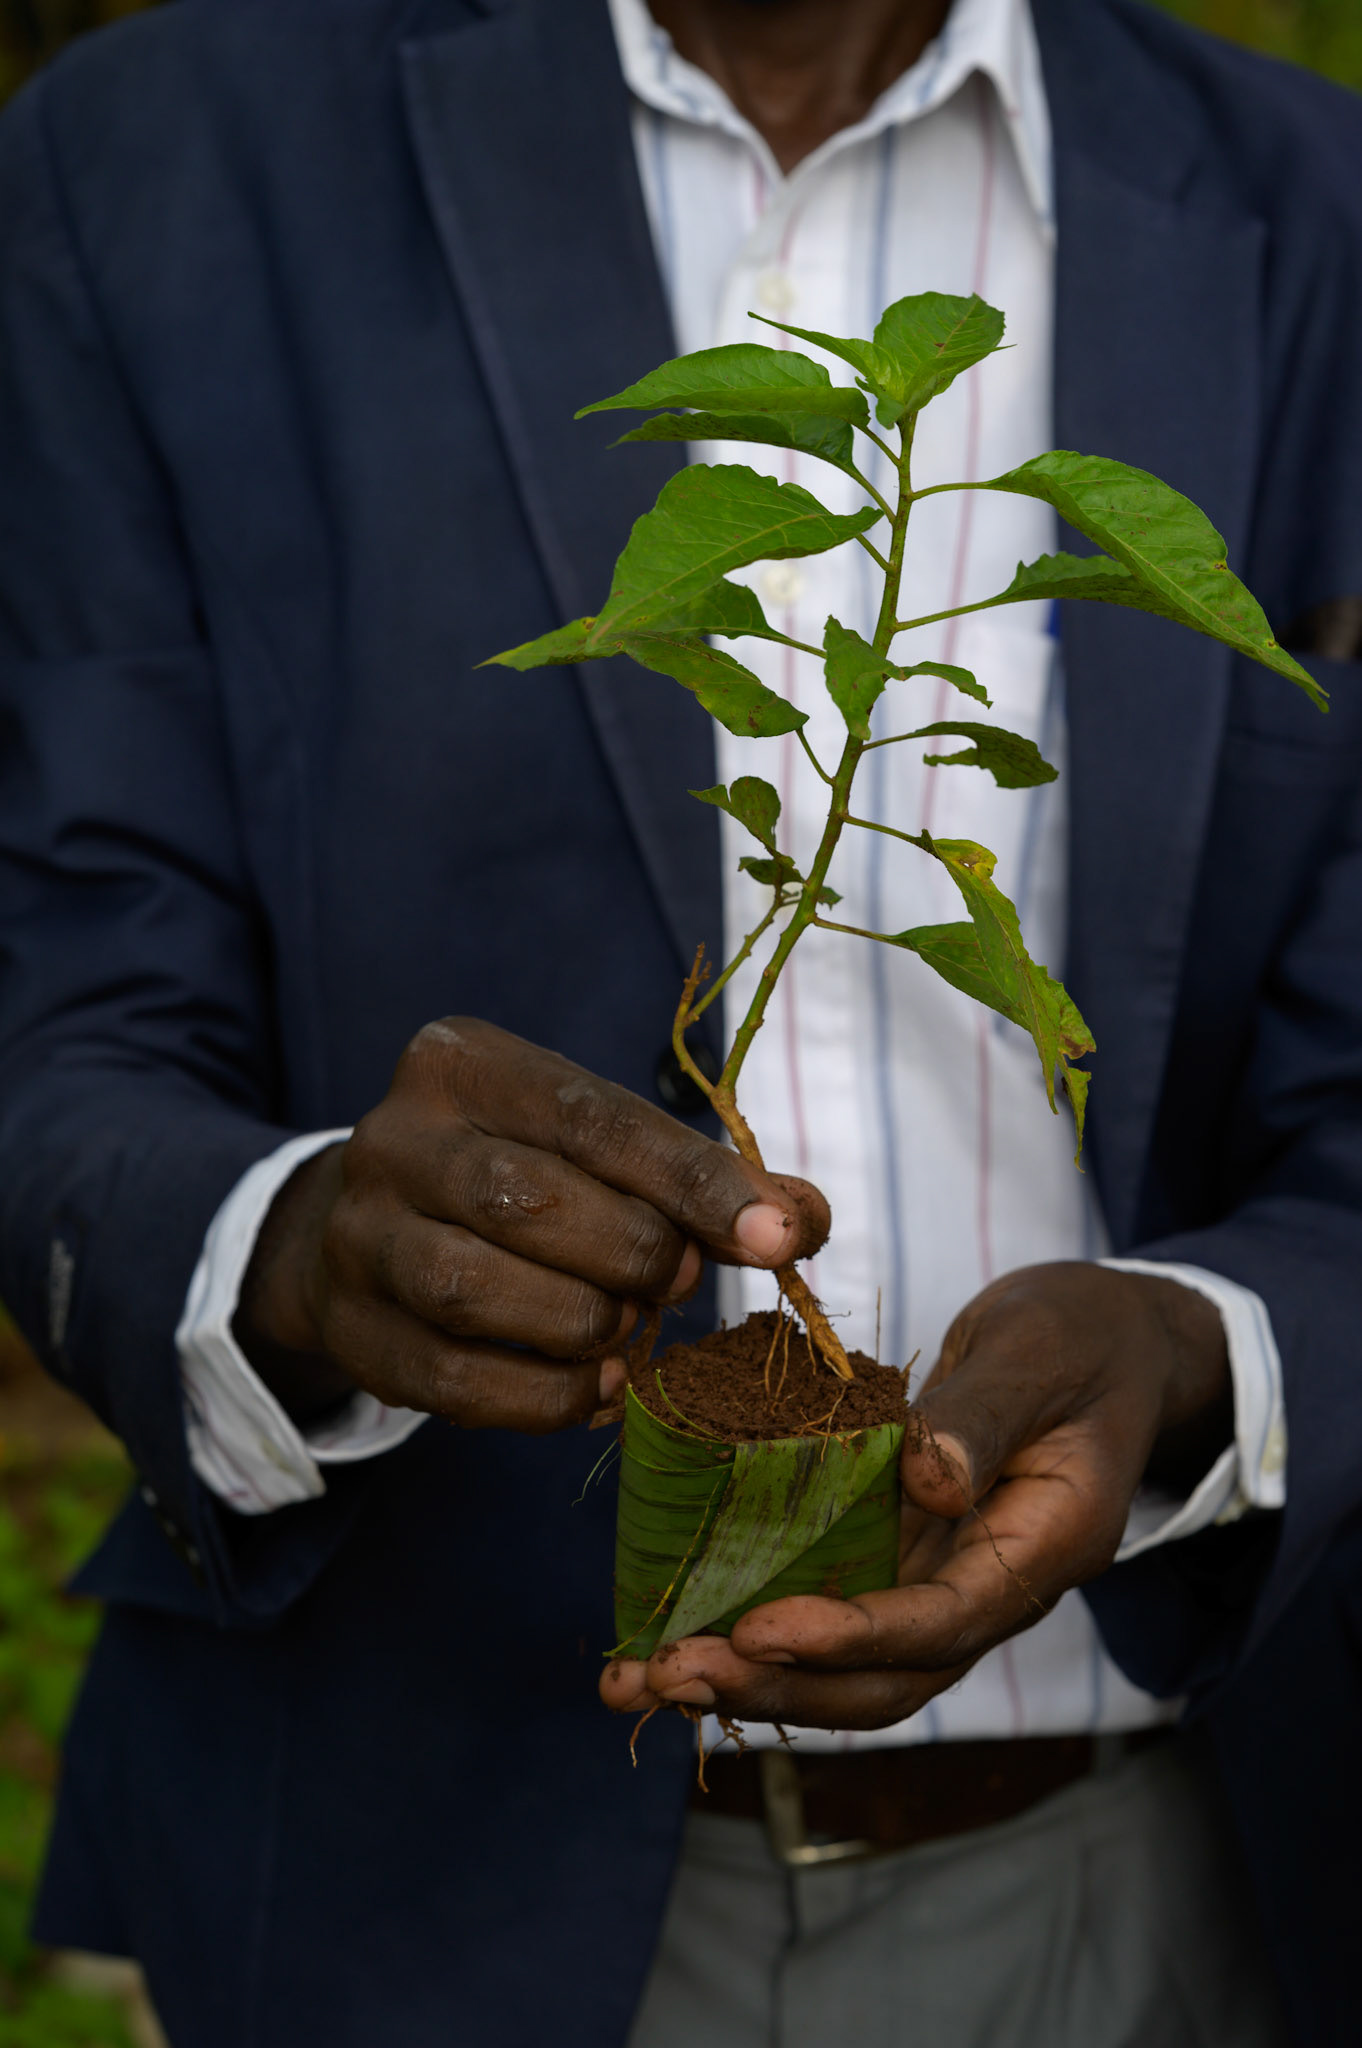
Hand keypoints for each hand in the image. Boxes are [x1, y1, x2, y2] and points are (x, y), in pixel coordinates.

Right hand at [233, 1018, 826, 1431]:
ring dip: (584, 1322)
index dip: (694, 1182)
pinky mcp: (353, 1331)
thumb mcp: (598, 1147)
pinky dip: (545, 1396)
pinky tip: (598, 1387)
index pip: (591, 1118)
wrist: (371, 1231)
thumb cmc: (519, 1175)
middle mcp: (394, 1139)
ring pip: (472, 1288)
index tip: (779, 1236)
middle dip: (632, 1252)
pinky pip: (453, 1381)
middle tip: (678, 1280)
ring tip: (627, 1325)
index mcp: (463, 1064)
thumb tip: (802, 1221)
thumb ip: (698, 1178)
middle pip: (526, 1200)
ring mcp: (359, 1237)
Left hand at [601, 1261, 1230, 1729]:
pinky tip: (666, 1632)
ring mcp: (942, 1577)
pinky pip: (826, 1610)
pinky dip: (748, 1629)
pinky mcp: (899, 1555)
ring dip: (747, 1681)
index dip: (850, 1638)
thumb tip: (930, 1482)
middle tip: (670, 1674)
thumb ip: (982, 1418)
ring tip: (640, 1680)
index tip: (759, 1631)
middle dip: (778, 1687)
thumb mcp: (1039, 1356)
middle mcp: (989, 1585)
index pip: (944, 1624)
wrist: (1108, 1342)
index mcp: (1042, 1549)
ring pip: (847, 1665)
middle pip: (886, 1679)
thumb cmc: (1081, 1337)